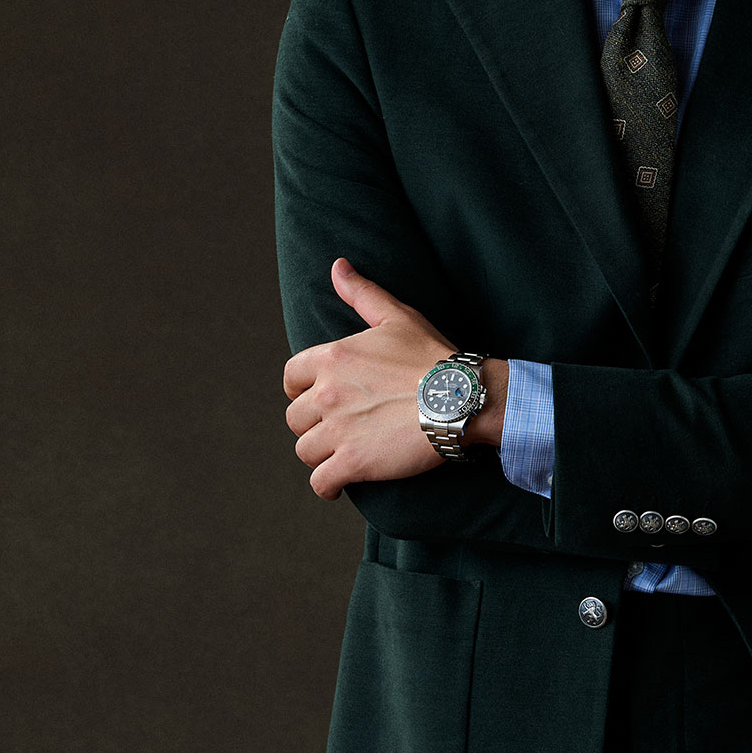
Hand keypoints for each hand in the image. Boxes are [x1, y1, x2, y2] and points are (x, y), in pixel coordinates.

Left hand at [282, 259, 473, 500]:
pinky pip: (320, 481)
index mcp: (332, 357)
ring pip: (305, 450)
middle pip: (296, 418)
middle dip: (313, 425)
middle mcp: (327, 393)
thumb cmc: (432, 357)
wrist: (460, 399)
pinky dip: (327, 485)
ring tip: (341, 454)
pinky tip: (338, 484)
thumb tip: (337, 266)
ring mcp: (338, 429)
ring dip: (321, 454)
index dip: (299, 390)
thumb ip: (362, 293)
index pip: (291, 377)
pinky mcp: (352, 462)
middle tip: (338, 429)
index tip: (315, 399)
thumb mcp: (397, 317)